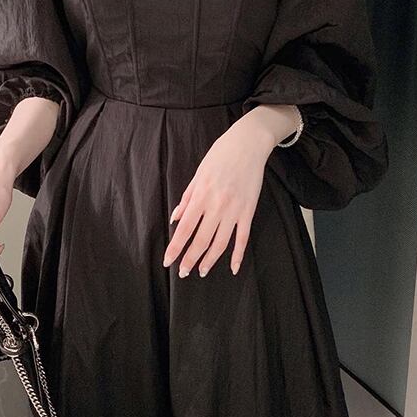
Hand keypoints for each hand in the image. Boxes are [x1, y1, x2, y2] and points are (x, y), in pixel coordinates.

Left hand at [162, 115, 276, 277]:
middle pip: (201, 240)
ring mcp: (234, 210)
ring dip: (210, 260)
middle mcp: (216, 206)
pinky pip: (243, 238)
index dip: (175, 247)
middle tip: (183, 272)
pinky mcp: (248, 211)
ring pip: (221, 243)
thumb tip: (174, 219)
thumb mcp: (197, 174)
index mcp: (200, 196)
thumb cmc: (220, 156)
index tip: (168, 261)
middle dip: (190, 259)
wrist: (247, 144)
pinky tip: (234, 267)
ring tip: (202, 271)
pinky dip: (238, 255)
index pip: (184, 229)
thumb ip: (186, 198)